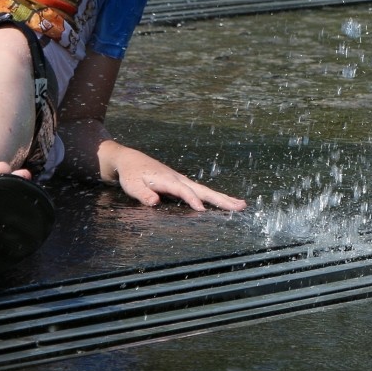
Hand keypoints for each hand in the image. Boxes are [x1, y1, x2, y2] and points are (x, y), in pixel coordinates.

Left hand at [103, 142, 246, 210]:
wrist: (130, 160)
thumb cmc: (131, 174)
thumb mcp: (132, 185)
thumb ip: (143, 194)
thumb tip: (155, 202)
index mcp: (167, 179)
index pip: (183, 191)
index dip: (192, 200)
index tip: (202, 210)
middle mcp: (179, 179)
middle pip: (203, 190)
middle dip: (221, 199)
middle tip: (240, 206)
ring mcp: (182, 180)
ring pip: (206, 190)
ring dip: (223, 198)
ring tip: (241, 205)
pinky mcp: (182, 183)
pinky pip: (201, 191)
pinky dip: (214, 197)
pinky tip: (224, 203)